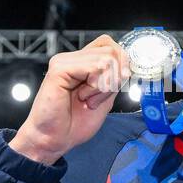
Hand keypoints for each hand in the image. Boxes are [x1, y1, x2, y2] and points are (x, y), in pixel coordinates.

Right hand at [10, 35, 130, 164]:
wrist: (55, 138)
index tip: (117, 85)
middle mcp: (72, 59)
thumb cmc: (76, 122)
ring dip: (105, 86)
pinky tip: (82, 98)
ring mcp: (64, 62)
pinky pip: (94, 68)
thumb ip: (115, 78)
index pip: (109, 44)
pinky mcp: (59, 69)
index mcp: (82, 63)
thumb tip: (127, 65)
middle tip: (97, 98)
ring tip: (87, 99)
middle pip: (112, 51)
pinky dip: (96, 87)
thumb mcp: (106, 97)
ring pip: (107, 60)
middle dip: (115, 78)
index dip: (121, 62)